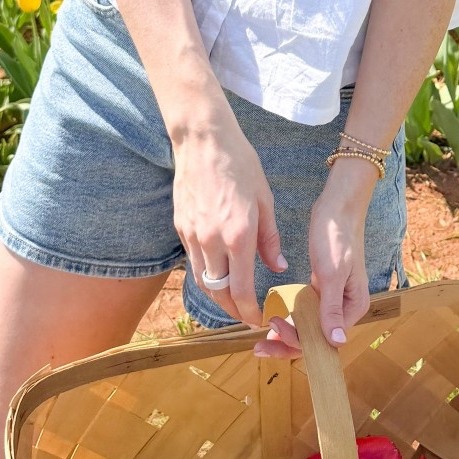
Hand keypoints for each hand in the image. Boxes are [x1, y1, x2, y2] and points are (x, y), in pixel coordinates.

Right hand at [170, 106, 284, 330]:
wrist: (203, 139)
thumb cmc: (240, 163)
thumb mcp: (265, 199)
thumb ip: (270, 238)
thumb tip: (278, 266)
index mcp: (238, 236)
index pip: (241, 291)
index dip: (250, 311)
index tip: (259, 319)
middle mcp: (211, 241)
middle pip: (218, 294)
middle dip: (233, 311)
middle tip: (246, 316)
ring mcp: (192, 235)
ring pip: (202, 281)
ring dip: (217, 297)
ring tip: (232, 302)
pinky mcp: (180, 226)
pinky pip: (193, 261)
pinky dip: (206, 273)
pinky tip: (218, 273)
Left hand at [254, 156, 375, 359]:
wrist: (338, 208)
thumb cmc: (337, 237)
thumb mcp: (332, 273)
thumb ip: (332, 308)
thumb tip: (337, 342)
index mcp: (353, 308)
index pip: (324, 340)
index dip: (297, 343)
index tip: (274, 330)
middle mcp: (345, 308)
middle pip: (316, 339)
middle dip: (287, 344)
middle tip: (259, 345)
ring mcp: (333, 299)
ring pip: (309, 328)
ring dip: (288, 335)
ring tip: (263, 339)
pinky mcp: (323, 290)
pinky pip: (307, 313)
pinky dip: (292, 319)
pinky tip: (275, 320)